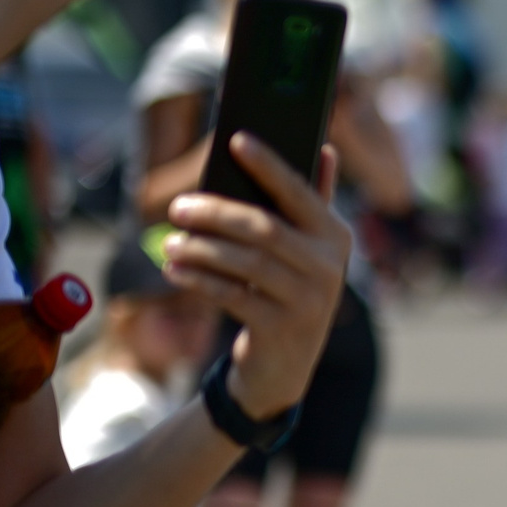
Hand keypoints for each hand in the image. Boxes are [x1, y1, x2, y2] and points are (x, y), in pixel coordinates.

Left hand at [160, 137, 352, 420]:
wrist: (284, 367)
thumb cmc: (289, 293)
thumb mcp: (308, 251)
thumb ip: (314, 201)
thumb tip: (325, 146)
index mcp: (336, 236)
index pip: (300, 193)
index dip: (269, 165)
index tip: (236, 139)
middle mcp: (329, 267)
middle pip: (265, 229)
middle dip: (216, 214)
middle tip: (177, 207)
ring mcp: (309, 300)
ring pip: (245, 262)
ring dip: (201, 249)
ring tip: (170, 242)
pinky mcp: (282, 328)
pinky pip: (233, 295)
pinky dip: (199, 280)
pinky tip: (174, 270)